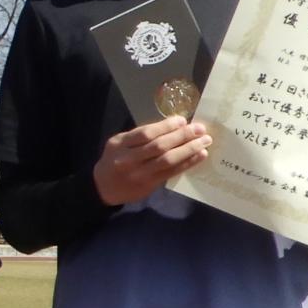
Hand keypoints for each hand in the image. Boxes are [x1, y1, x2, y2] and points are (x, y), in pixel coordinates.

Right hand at [92, 118, 212, 206]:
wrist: (103, 187)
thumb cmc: (114, 160)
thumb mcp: (119, 144)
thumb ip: (139, 137)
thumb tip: (172, 127)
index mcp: (119, 144)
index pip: (146, 133)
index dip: (166, 126)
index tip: (182, 120)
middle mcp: (128, 160)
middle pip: (158, 146)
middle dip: (182, 136)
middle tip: (200, 129)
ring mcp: (139, 174)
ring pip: (167, 160)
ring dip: (188, 150)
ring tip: (204, 142)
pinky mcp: (149, 185)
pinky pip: (171, 172)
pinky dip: (187, 163)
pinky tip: (199, 156)